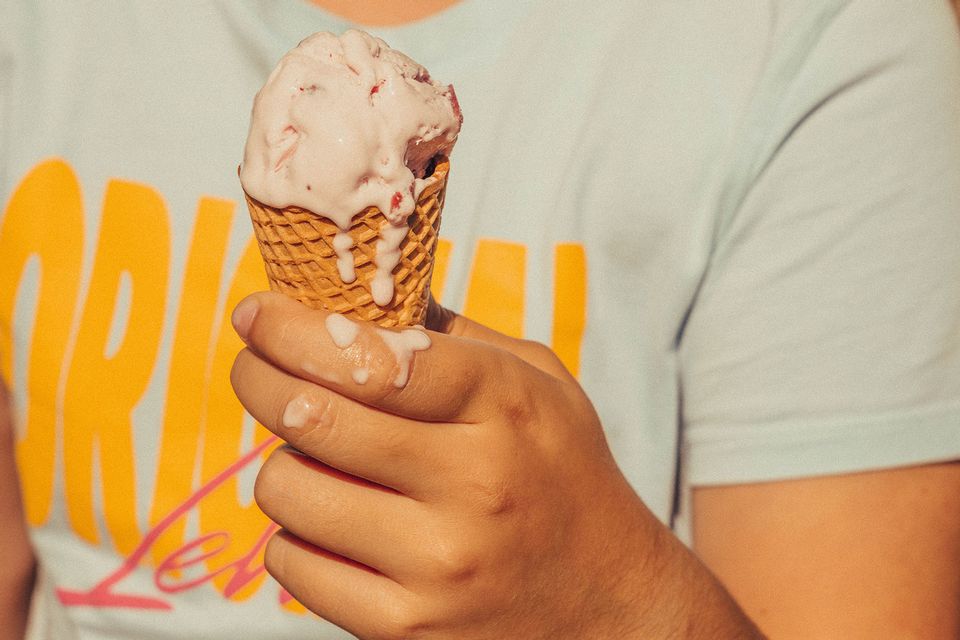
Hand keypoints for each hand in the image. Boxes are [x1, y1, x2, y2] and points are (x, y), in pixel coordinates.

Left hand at [230, 292, 722, 638]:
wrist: (612, 605)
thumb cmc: (565, 477)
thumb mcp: (540, 384)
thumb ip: (456, 337)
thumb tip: (358, 299)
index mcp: (503, 406)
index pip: (371, 357)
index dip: (292, 328)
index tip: (256, 314)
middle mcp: (471, 484)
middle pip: (310, 415)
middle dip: (259, 378)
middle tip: (256, 368)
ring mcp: (436, 564)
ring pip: (287, 491)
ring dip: (284, 463)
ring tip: (315, 459)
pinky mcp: (404, 628)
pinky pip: (291, 566)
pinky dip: (296, 534)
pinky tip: (335, 523)